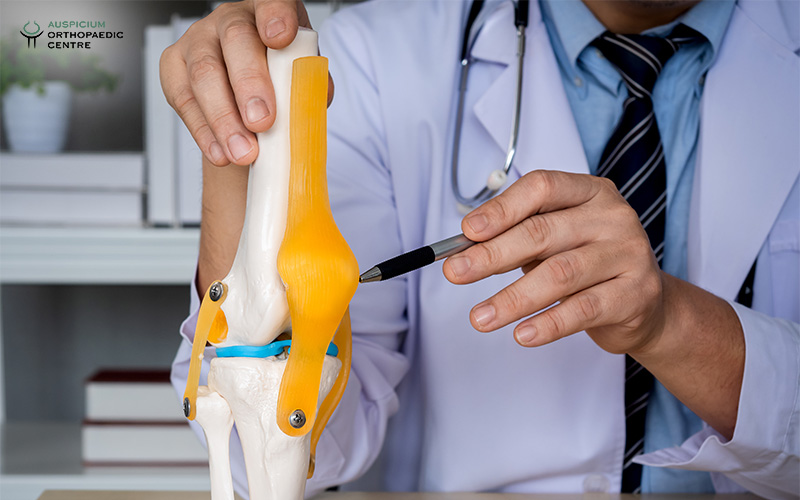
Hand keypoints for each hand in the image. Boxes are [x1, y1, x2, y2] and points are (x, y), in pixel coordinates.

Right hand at [160, 0, 332, 166]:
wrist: (246, 101)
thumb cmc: (278, 81)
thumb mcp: (301, 79)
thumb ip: (309, 86)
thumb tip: (314, 101)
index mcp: (268, 13)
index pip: (273, 3)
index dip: (276, 17)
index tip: (282, 38)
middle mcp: (231, 19)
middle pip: (236, 41)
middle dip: (249, 85)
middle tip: (263, 122)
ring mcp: (198, 40)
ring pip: (204, 74)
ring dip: (225, 119)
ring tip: (243, 152)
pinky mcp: (173, 68)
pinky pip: (183, 100)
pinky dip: (204, 132)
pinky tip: (221, 152)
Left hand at [442, 170, 665, 355]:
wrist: (645, 303)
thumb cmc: (589, 264)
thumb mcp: (555, 240)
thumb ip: (517, 237)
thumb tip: (465, 251)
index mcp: (590, 192)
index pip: (541, 187)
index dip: (501, 209)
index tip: (467, 232)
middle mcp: (613, 217)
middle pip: (542, 232)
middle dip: (492, 255)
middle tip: (456, 273)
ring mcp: (629, 254)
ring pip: (560, 274)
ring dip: (512, 299)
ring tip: (480, 318)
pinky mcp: (635, 295)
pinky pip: (583, 310)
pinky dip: (548, 324)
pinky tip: (522, 334)